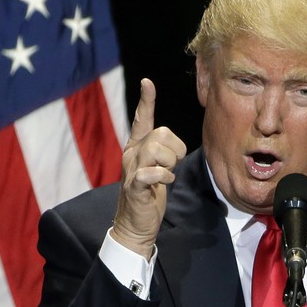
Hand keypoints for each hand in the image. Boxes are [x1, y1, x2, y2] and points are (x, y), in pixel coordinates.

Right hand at [111, 78, 186, 258]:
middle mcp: (131, 154)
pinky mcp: (135, 187)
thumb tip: (173, 145)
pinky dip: (164, 176)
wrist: (136, 225)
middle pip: (160, 133)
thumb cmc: (149, 196)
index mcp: (137, 148)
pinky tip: (166, 182)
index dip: (145, 101)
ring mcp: (131, 170)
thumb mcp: (157, 169)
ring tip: (167, 175)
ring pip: (156, 148)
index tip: (147, 82)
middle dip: (175, 149)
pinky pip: (151, 172)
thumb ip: (163, 154)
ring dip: (170, 162)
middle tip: (173, 166)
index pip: (141, 119)